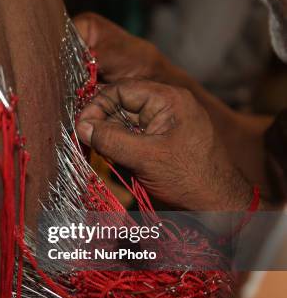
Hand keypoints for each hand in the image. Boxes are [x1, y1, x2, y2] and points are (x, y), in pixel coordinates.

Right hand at [74, 13, 272, 194]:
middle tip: (83, 142)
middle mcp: (165, 108)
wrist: (218, 207)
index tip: (81, 127)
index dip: (97, 106)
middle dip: (100, 123)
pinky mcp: (158, 144)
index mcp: (168, 100)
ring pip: (122, 124)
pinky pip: (130, 139)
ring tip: (96, 153)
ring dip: (107, 138)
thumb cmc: (190, 179)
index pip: (121, 90)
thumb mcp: (146, 157)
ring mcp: (162, 127)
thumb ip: (111, 139)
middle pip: (120, 105)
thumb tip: (81, 127)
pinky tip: (112, 161)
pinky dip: (117, 149)